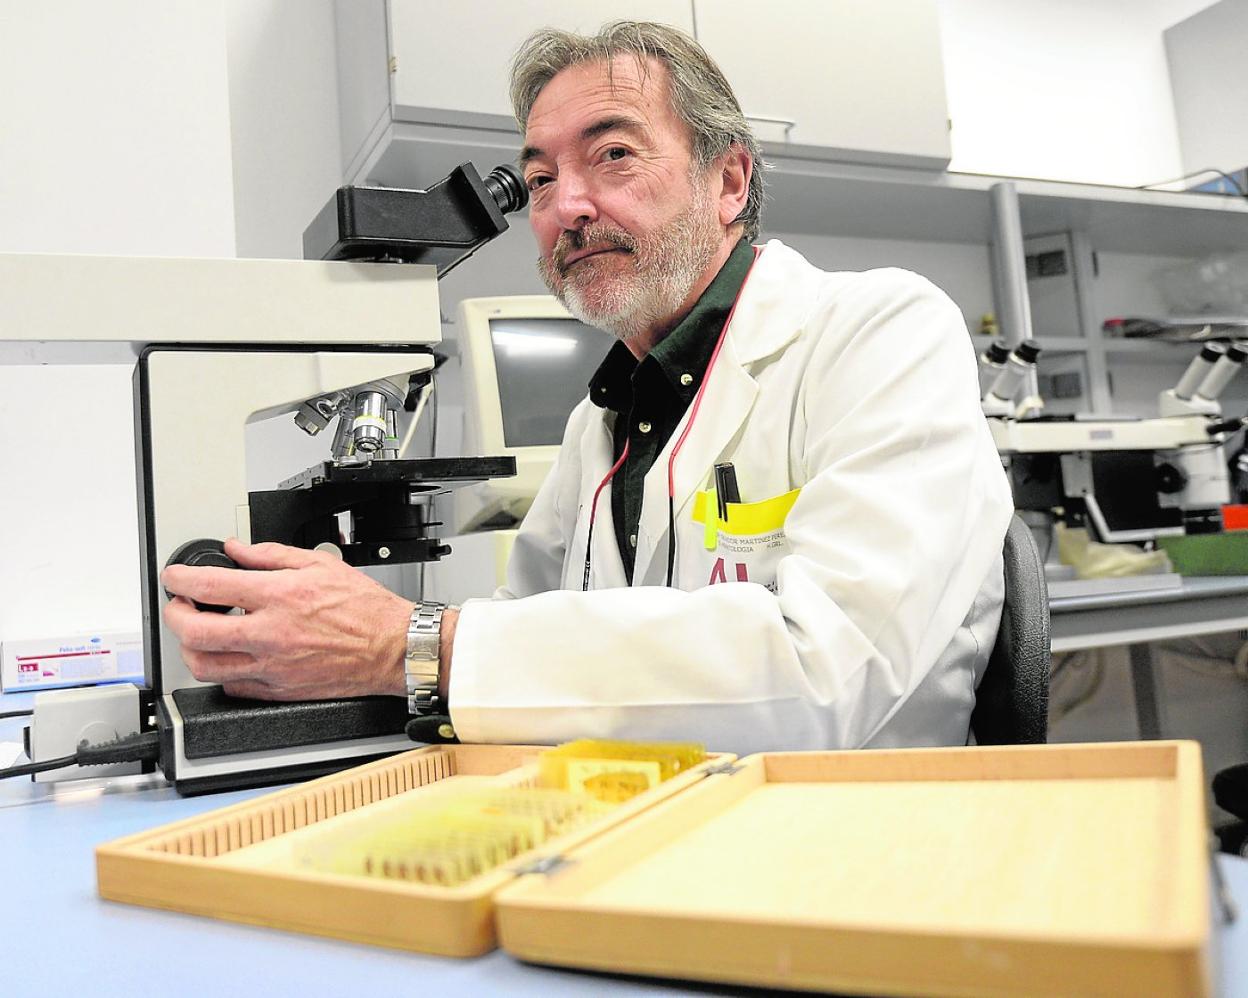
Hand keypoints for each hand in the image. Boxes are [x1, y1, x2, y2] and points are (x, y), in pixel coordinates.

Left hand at [161, 539, 412, 700]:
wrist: (393, 648)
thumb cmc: (366, 609)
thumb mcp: (320, 564)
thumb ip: (272, 555)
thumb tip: (239, 550)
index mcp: (281, 597)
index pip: (211, 586)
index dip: (180, 579)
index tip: (175, 577)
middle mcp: (272, 634)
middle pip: (196, 632)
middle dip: (175, 615)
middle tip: (179, 605)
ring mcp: (273, 666)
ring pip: (206, 666)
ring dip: (190, 648)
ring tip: (198, 633)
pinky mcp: (280, 690)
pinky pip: (233, 686)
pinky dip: (222, 671)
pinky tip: (229, 657)